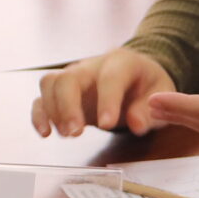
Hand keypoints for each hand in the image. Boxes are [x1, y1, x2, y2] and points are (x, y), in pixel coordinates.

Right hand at [31, 49, 177, 136]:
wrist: (135, 73)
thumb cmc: (147, 86)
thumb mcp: (159, 94)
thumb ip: (150, 110)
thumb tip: (136, 125)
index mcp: (121, 62)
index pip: (110, 77)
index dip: (107, 100)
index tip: (108, 125)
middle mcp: (92, 66)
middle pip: (69, 77)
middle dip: (68, 106)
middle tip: (75, 134)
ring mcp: (74, 76)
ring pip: (50, 83)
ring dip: (53, 111)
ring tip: (66, 135)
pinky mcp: (62, 91)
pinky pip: (42, 97)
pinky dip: (39, 115)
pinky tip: (45, 133)